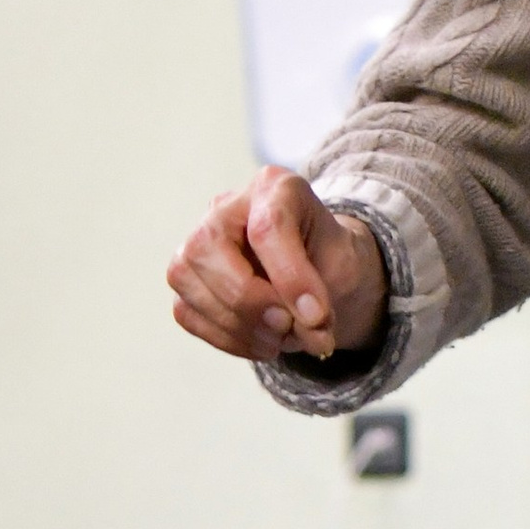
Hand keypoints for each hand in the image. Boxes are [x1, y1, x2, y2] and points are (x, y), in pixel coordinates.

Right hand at [168, 171, 387, 366]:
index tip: (315, 317)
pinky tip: (259, 341)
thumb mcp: (343, 269)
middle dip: (251, 302)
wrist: (317, 273)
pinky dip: (226, 338)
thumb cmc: (328, 261)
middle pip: (209, 247)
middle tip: (289, 328)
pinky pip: (186, 311)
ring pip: (187, 279)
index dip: (290, 278)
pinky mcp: (185, 278)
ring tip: (281, 337)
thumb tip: (303, 333)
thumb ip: (324, 298)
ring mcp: (197, 240)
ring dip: (239, 326)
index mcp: (274, 187)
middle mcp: (226, 207)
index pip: (268, 226)